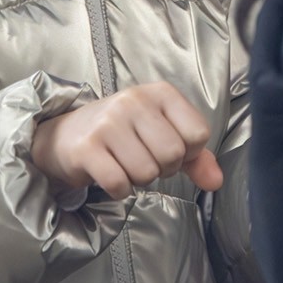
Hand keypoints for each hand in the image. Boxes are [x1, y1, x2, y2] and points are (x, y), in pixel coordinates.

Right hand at [30, 82, 222, 199]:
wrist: (66, 136)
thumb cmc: (121, 134)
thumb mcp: (161, 134)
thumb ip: (195, 157)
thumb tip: (216, 182)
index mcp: (160, 93)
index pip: (198, 133)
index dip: (187, 153)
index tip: (166, 148)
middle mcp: (134, 101)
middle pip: (173, 154)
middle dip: (163, 169)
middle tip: (144, 159)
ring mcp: (108, 123)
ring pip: (147, 172)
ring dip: (139, 179)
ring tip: (124, 163)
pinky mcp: (87, 148)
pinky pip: (120, 184)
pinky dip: (119, 190)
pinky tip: (110, 173)